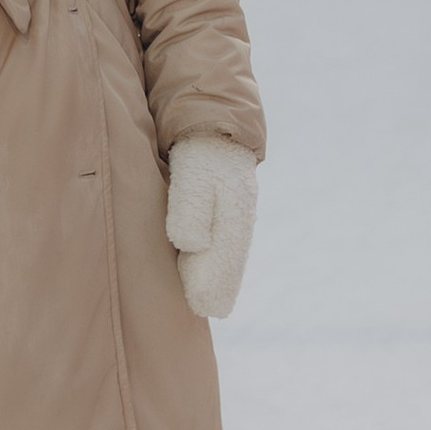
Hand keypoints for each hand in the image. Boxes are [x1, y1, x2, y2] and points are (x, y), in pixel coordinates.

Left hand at [165, 137, 257, 321]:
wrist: (213, 117)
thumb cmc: (199, 149)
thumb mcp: (191, 176)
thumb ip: (190, 209)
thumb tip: (191, 245)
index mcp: (235, 211)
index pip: (226, 257)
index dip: (216, 284)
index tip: (205, 309)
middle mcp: (240, 212)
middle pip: (231, 256)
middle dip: (219, 285)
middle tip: (208, 312)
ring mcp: (236, 207)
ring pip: (228, 247)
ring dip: (218, 273)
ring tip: (209, 300)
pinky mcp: (226, 201)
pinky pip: (224, 236)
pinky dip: (216, 255)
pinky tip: (205, 264)